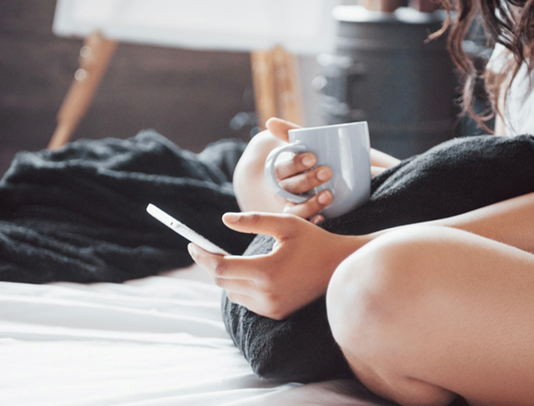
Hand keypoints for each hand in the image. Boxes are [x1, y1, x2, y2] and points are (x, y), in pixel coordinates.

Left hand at [188, 211, 366, 319]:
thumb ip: (253, 221)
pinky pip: (247, 301)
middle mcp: (267, 295)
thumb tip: (224, 219)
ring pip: (233, 293)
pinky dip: (241, 286)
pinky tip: (248, 272)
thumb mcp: (285, 224)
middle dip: (212, 264)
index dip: (202, 256)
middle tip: (206, 248)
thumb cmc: (314, 241)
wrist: (341, 268)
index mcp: (266, 271)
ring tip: (228, 258)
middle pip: (223, 282)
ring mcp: (272, 307)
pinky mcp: (277, 313)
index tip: (192, 244)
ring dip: (227, 276)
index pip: (220, 268)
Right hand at [266, 118, 333, 222]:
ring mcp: (297, 206)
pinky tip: (322, 218)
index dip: (295, 163)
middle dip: (306, 180)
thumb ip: (292, 133)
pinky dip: (312, 220)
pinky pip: (305, 224)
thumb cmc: (327, 157)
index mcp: (284, 172)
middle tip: (327, 172)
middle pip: (288, 188)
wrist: (356, 177)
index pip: (281, 169)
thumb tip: (269, 122)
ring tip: (328, 195)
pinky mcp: (309, 218)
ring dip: (309, 203)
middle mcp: (287, 191)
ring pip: (294, 208)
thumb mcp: (312, 144)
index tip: (313, 157)